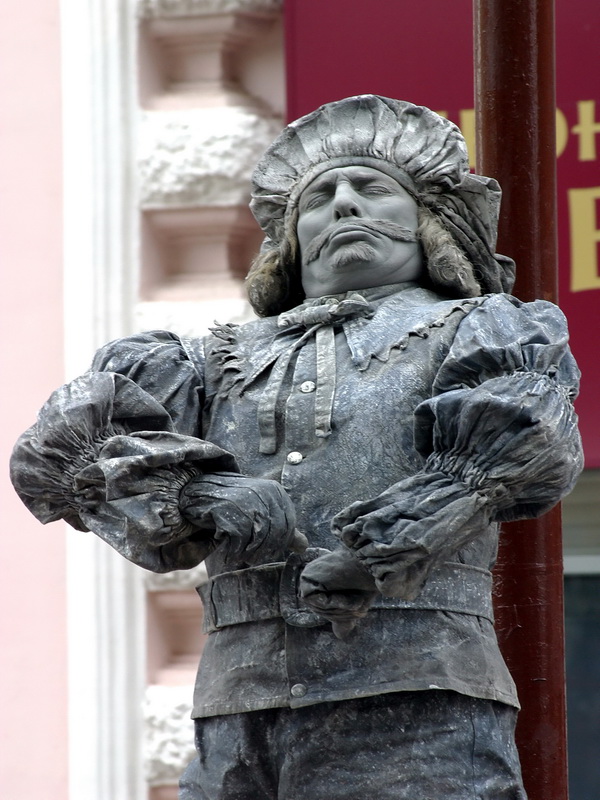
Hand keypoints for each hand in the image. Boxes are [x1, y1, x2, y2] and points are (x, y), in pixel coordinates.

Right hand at [179, 472, 297, 563]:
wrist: (200, 493)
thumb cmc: (234, 505)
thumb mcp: (261, 511)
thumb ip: (282, 526)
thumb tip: (304, 547)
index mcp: (276, 491)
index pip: (289, 526)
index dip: (279, 544)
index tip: (268, 552)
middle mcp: (264, 492)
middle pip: (275, 533)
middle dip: (265, 551)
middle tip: (253, 559)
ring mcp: (246, 499)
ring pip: (259, 538)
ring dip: (250, 553)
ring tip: (242, 556)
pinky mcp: (228, 510)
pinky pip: (239, 540)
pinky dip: (235, 551)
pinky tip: (230, 552)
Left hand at [299, 548, 377, 638]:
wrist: (372, 564)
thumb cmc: (366, 581)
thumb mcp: (355, 604)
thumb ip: (344, 618)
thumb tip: (340, 636)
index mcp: (321, 587)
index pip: (326, 612)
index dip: (344, 615)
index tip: (361, 611)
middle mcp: (312, 582)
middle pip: (322, 612)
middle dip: (343, 613)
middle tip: (359, 607)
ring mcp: (307, 579)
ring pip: (319, 609)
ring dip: (341, 608)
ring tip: (356, 600)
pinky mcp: (306, 578)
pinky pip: (316, 601)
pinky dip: (334, 603)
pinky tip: (345, 595)